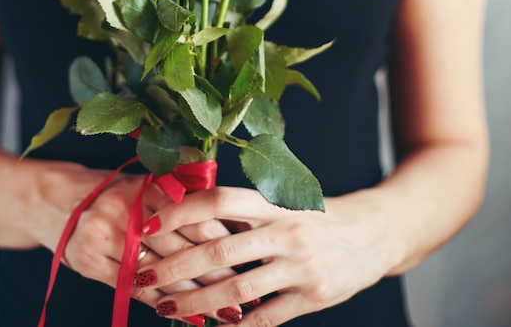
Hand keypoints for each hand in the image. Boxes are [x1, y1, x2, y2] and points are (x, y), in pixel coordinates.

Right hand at [27, 162, 235, 317]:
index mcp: (144, 186)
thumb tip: (229, 222)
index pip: (192, 214)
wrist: (57, 201)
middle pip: (180, 246)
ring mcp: (104, 236)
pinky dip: (164, 304)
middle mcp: (124, 209)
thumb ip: (178, 197)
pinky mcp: (90, 263)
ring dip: (196, 296)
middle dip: (216, 271)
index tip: (248, 253)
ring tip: (226, 313)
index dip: (222, 236)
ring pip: (160, 272)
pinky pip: (134, 289)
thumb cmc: (112, 194)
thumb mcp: (143, 186)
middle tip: (245, 290)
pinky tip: (189, 316)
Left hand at [134, 187, 397, 324]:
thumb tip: (188, 215)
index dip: (181, 212)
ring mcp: (300, 266)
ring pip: (237, 291)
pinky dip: (237, 326)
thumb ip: (244, 212)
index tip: (149, 224)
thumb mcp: (282, 203)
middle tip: (143, 275)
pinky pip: (266, 318)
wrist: (372, 234)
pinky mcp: (314, 297)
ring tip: (166, 307)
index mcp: (274, 203)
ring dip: (196, 302)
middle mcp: (286, 231)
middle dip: (176, 266)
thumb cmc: (315, 215)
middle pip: (220, 250)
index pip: (219, 201)